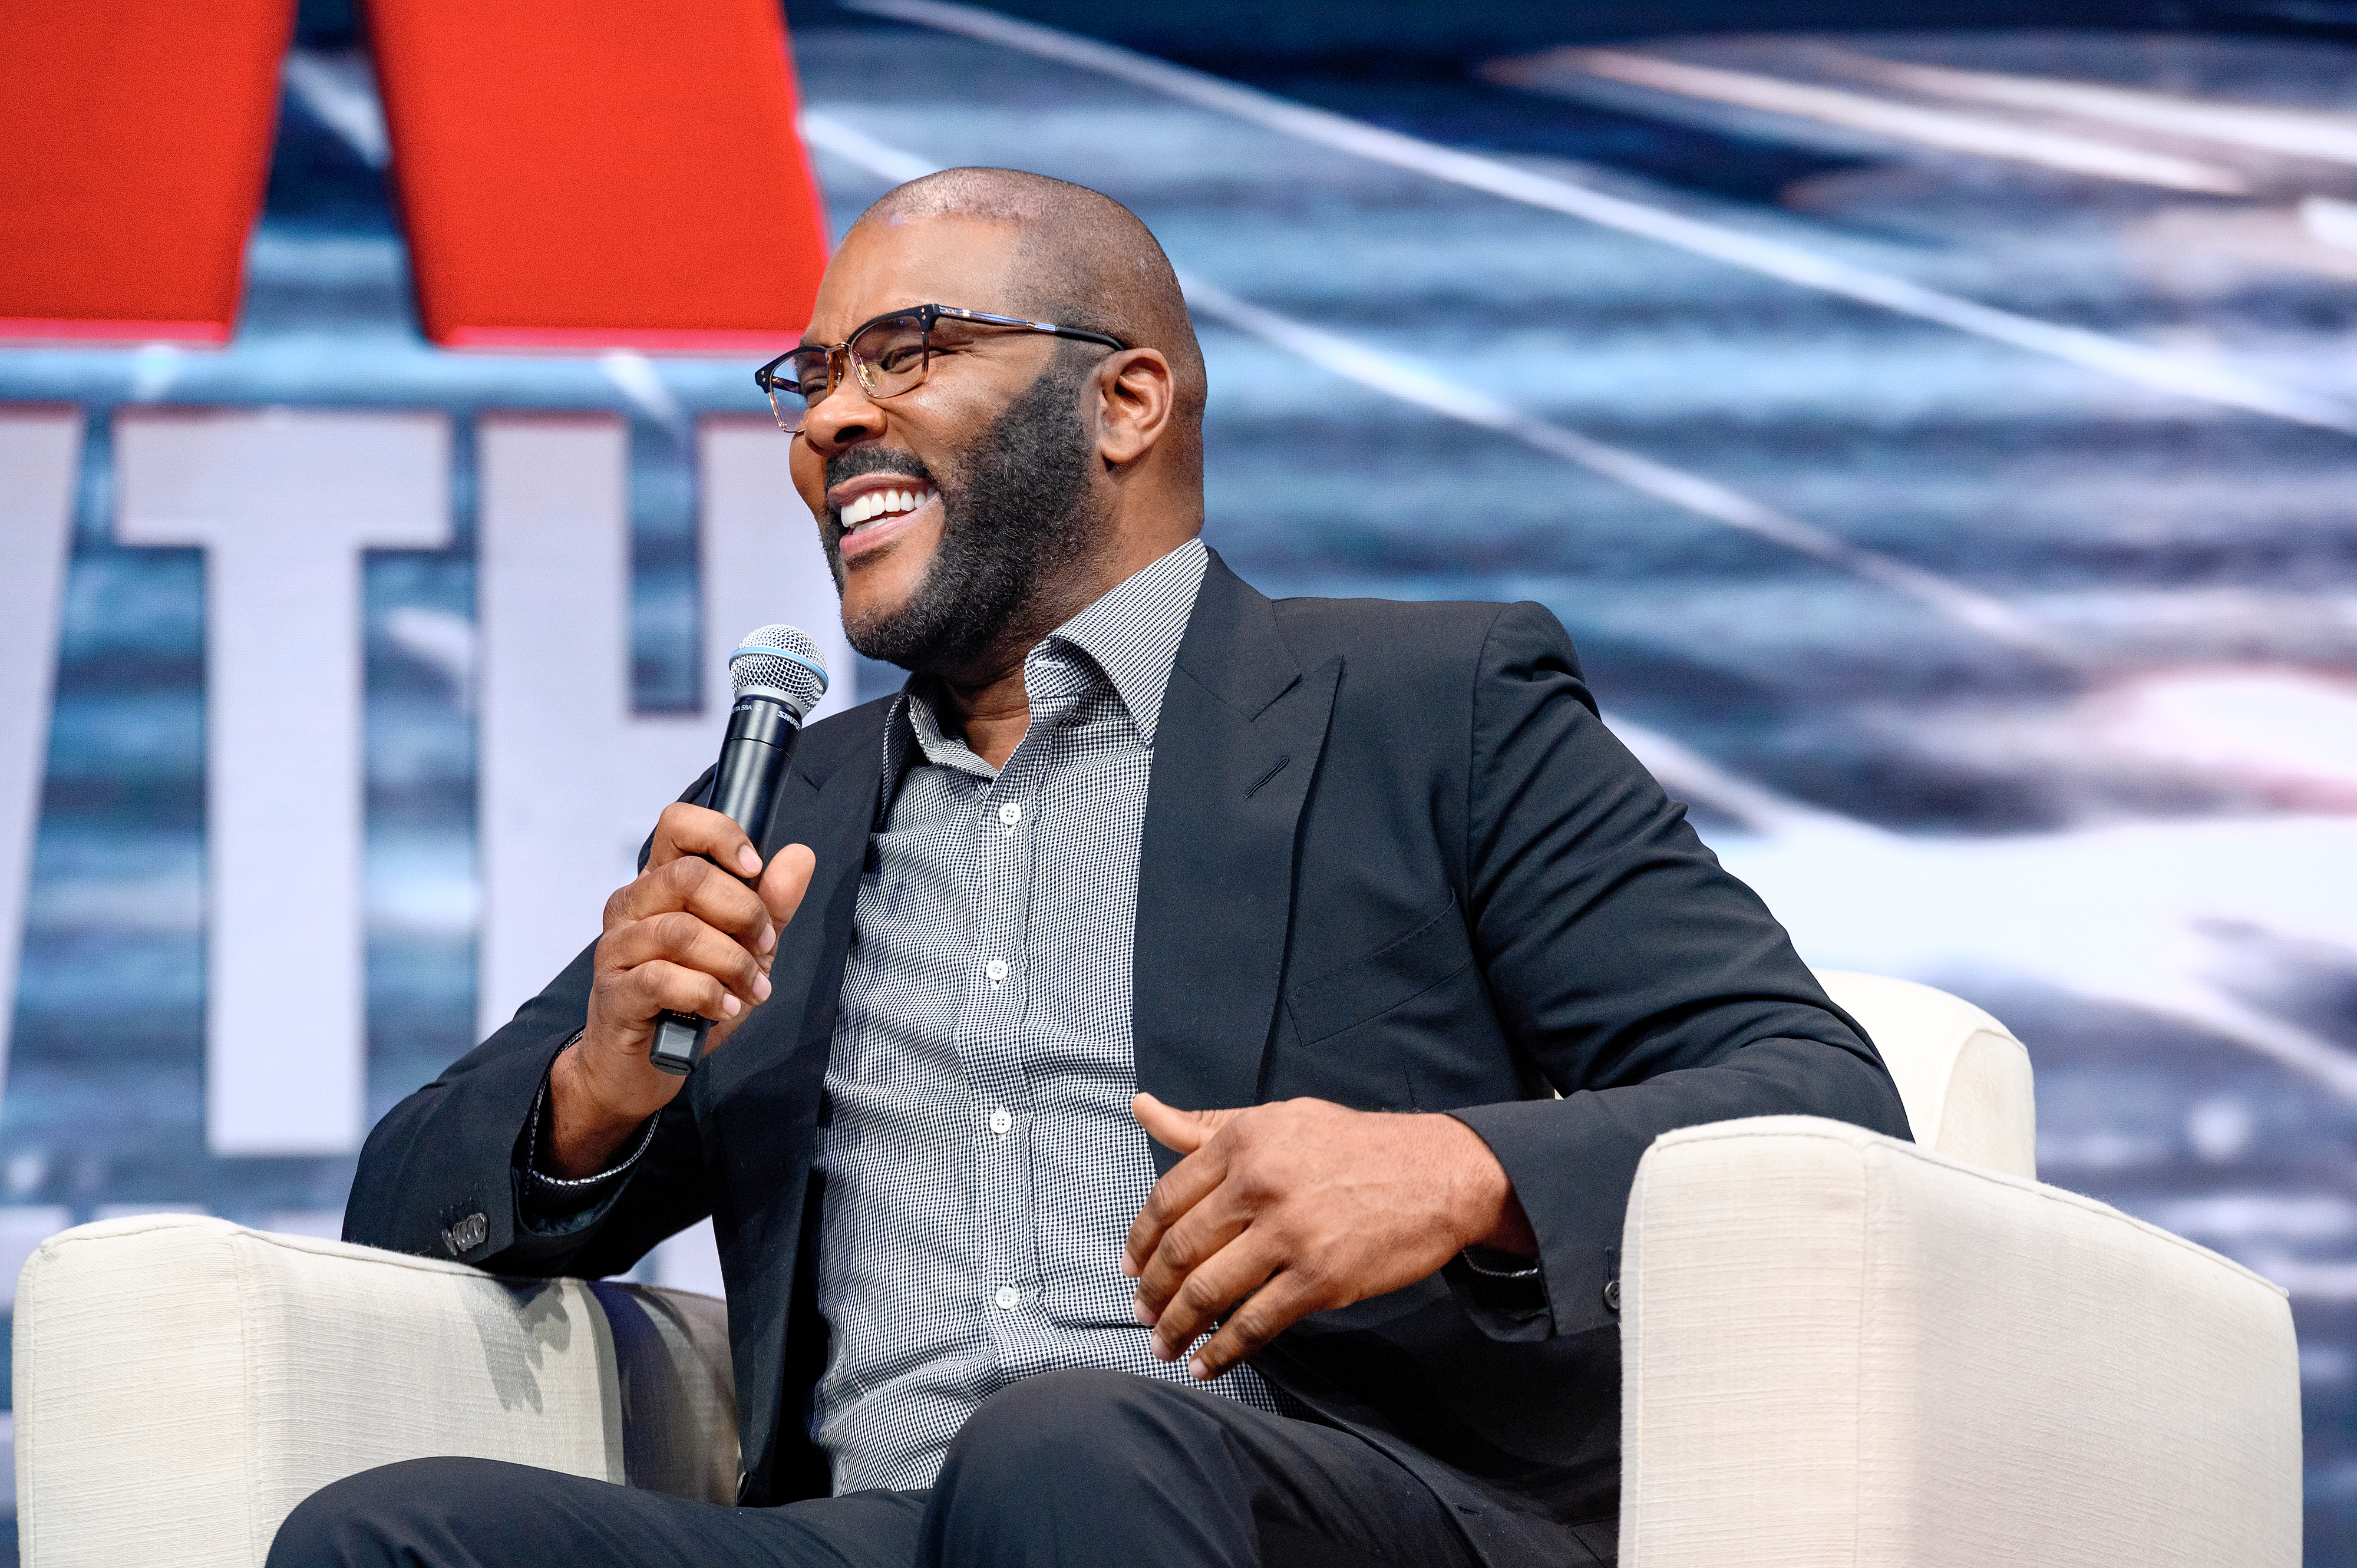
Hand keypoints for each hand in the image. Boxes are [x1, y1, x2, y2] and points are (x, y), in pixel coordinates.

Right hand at [548, 803, 814, 1175]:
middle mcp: (631, 906)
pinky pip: (663, 978)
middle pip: (688, 876)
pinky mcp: (614, 991)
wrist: (644, 1067)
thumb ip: (771, 904)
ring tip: (751, 988)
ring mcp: (617, 948)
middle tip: (765, 947)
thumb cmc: (690, 1001)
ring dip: (732, 962)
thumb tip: (800, 855)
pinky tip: (723, 1008)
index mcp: (660, 883)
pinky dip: (706, 993)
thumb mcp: (746, 949)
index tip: (756, 868)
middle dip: (744, 912)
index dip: (721, 834)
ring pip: (680, 931)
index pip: (677, 825)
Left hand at [1122, 1093, 1535, 1380]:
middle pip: (1181, 1249)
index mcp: (1242, 1142)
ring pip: (1209, 1291)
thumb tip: (1142, 1108)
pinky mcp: (1319, 1279)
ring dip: (1176, 1326)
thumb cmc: (1353, 1144)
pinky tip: (1206, 1364)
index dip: (1140, 1240)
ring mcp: (1288, 1234)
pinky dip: (1223, 1351)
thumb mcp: (1277, 1119)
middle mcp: (1258, 1184)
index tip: (1130, 1266)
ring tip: (1162, 1344)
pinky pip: (1255, 1323)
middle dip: (1152, 1290)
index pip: (1167, 1198)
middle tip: (1141, 1313)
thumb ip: (1206, 1125)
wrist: (1437, 1173)